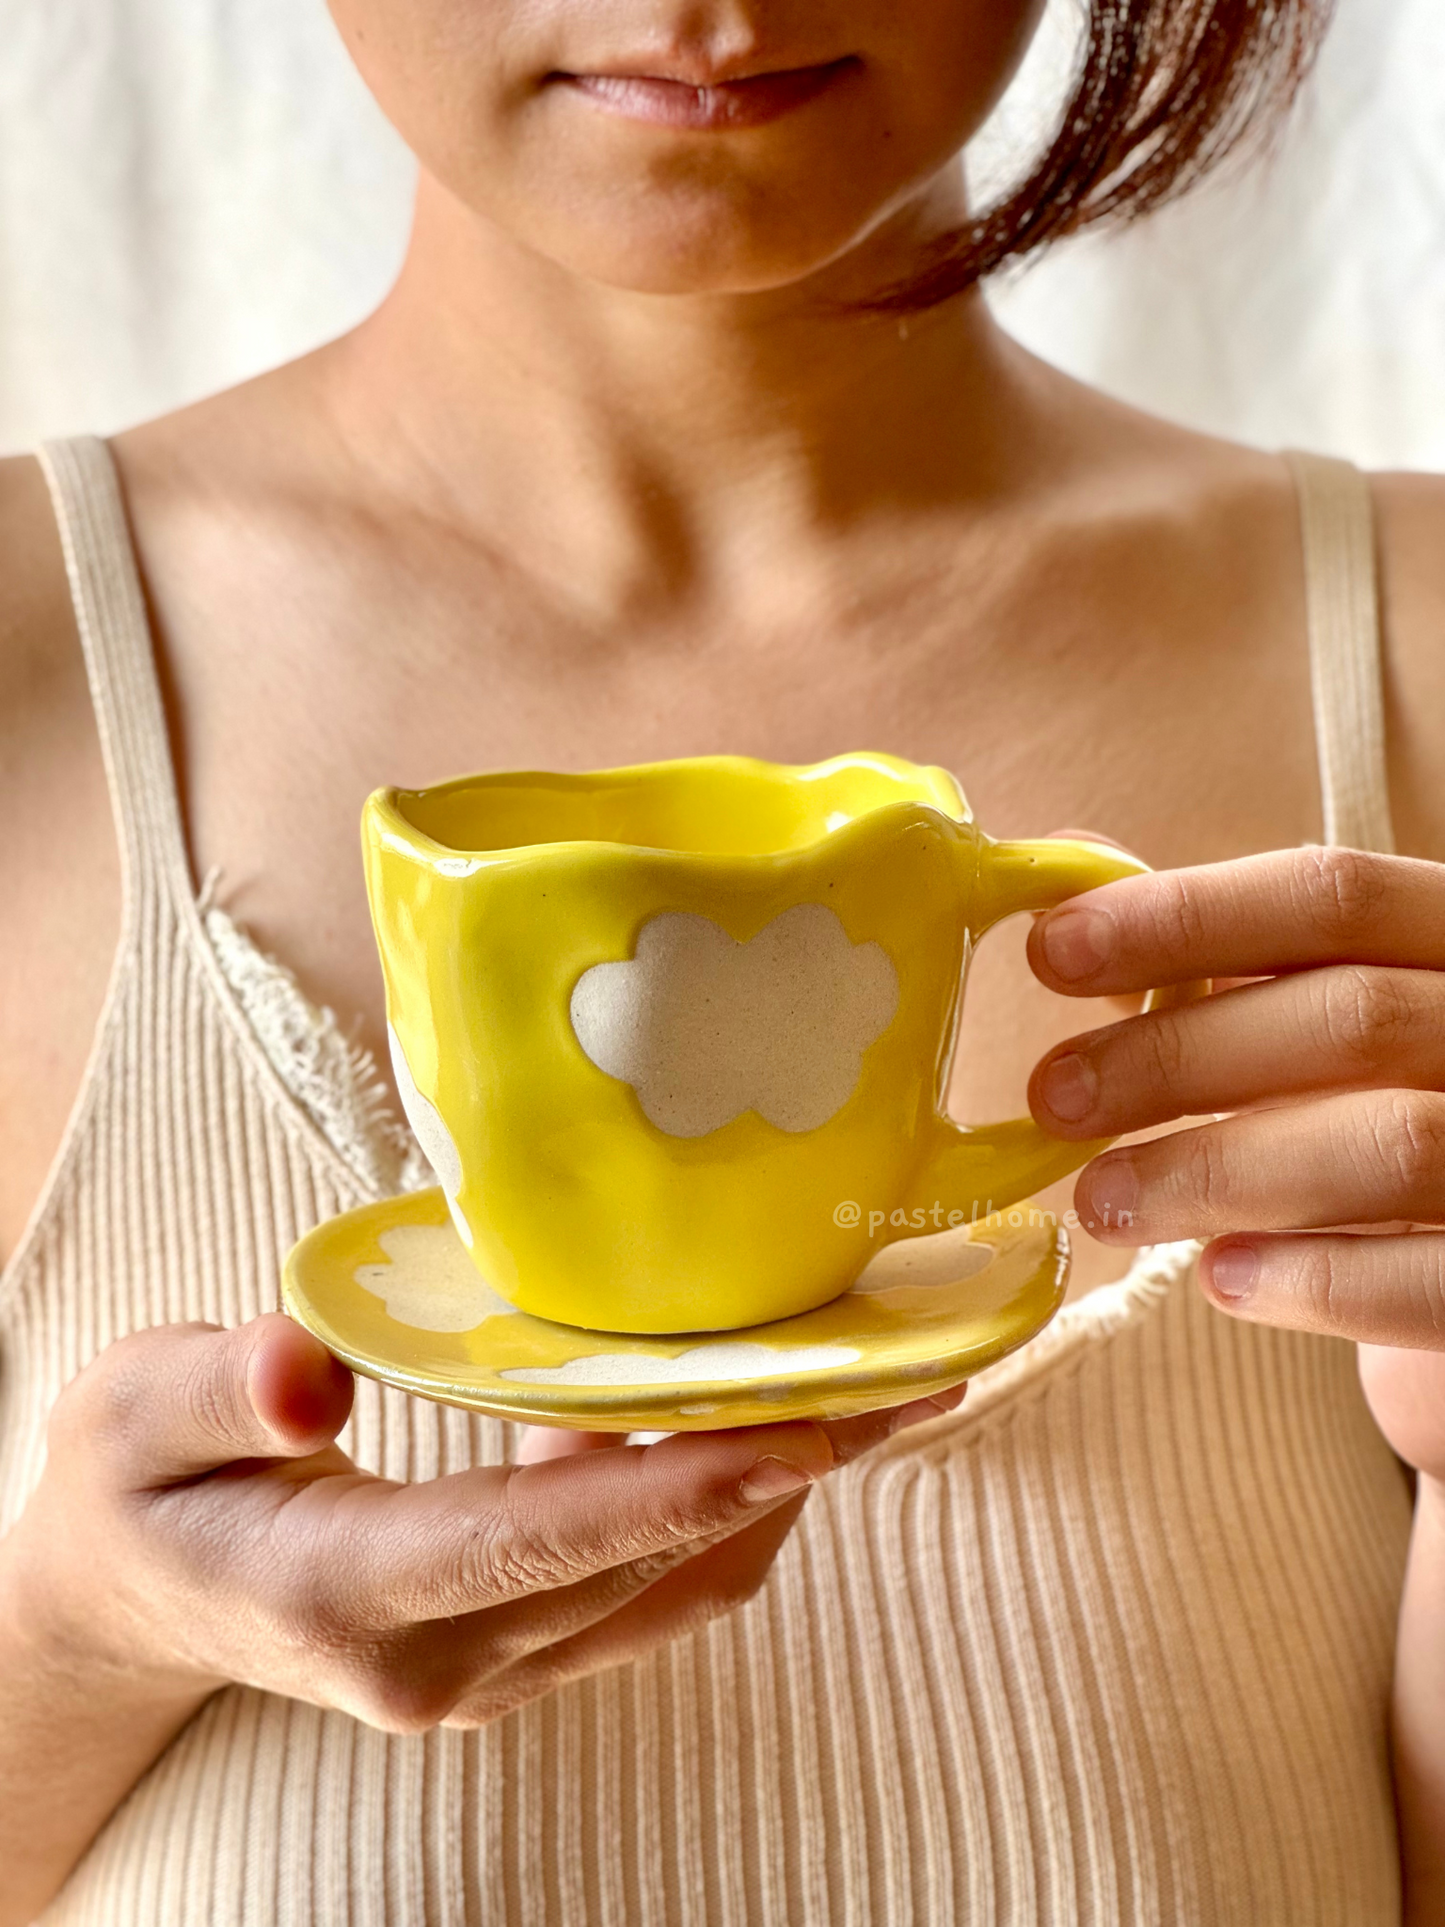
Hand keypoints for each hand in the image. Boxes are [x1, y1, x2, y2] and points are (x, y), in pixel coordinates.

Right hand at [0, 1314, 957, 1734]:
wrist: (134, 1596)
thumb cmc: (137, 1485)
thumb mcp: (133, 1413)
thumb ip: (221, 1390)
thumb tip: (311, 1369)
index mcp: (344, 1596)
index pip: (534, 1541)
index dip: (675, 1488)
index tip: (802, 1428)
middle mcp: (437, 1662)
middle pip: (642, 1567)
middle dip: (781, 1470)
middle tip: (900, 1370)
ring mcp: (486, 1672)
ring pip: (668, 1590)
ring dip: (775, 1489)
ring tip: (873, 1383)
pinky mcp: (514, 1653)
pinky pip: (643, 1586)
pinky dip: (712, 1503)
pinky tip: (743, 1405)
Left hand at [1023, 845, 1444, 1483]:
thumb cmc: (1383, 1106)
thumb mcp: (1324, 1012)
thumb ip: (1218, 958)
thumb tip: (1066, 898)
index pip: (1336, 897)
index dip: (1185, 917)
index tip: (1052, 951)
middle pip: (1353, 1018)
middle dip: (1179, 1056)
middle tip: (1057, 1098)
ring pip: (1389, 1143)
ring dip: (1216, 1171)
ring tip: (1104, 1201)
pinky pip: (1427, 1281)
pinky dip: (1313, 1279)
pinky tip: (1220, 1275)